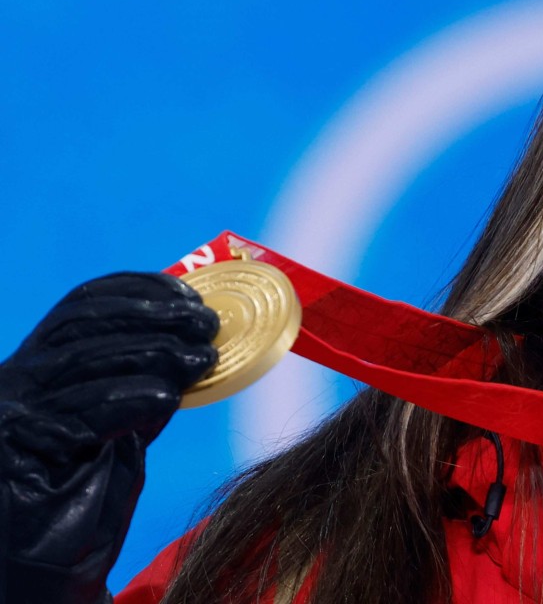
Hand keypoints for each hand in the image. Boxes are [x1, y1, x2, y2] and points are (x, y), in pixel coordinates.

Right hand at [0, 273, 217, 603]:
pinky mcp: (16, 445)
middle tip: (207, 325)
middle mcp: (17, 378)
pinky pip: (80, 410)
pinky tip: (166, 398)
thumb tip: (196, 350)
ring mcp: (11, 410)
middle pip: (87, 323)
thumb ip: (145, 386)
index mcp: (41, 363)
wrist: (42, 568)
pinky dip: (129, 397)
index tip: (190, 294)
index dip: (139, 289)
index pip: (84, 303)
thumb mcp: (122, 428)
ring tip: (202, 359)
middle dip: (155, 316)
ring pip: (86, 359)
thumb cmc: (83, 497)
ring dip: (154, 353)